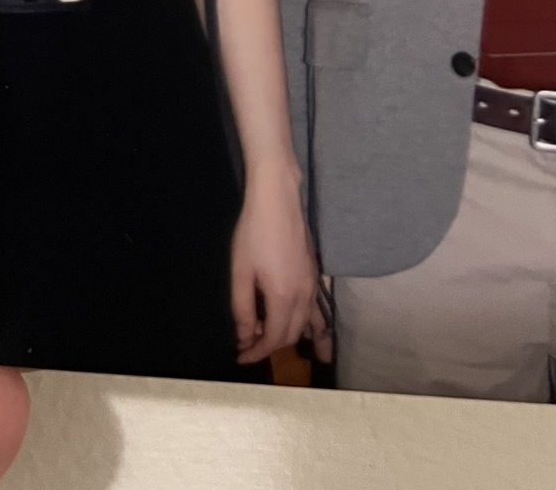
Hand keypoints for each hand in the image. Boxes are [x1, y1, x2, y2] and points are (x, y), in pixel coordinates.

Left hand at [229, 163, 326, 364]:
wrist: (277, 198)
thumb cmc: (254, 232)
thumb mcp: (240, 271)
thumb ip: (242, 308)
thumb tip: (245, 336)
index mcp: (284, 297)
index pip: (274, 339)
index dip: (256, 352)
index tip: (240, 356)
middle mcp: (304, 295)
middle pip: (291, 335)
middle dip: (270, 345)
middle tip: (247, 343)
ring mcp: (313, 284)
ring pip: (306, 324)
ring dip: (287, 335)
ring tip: (267, 334)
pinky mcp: (315, 273)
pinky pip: (314, 309)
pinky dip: (304, 322)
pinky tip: (293, 321)